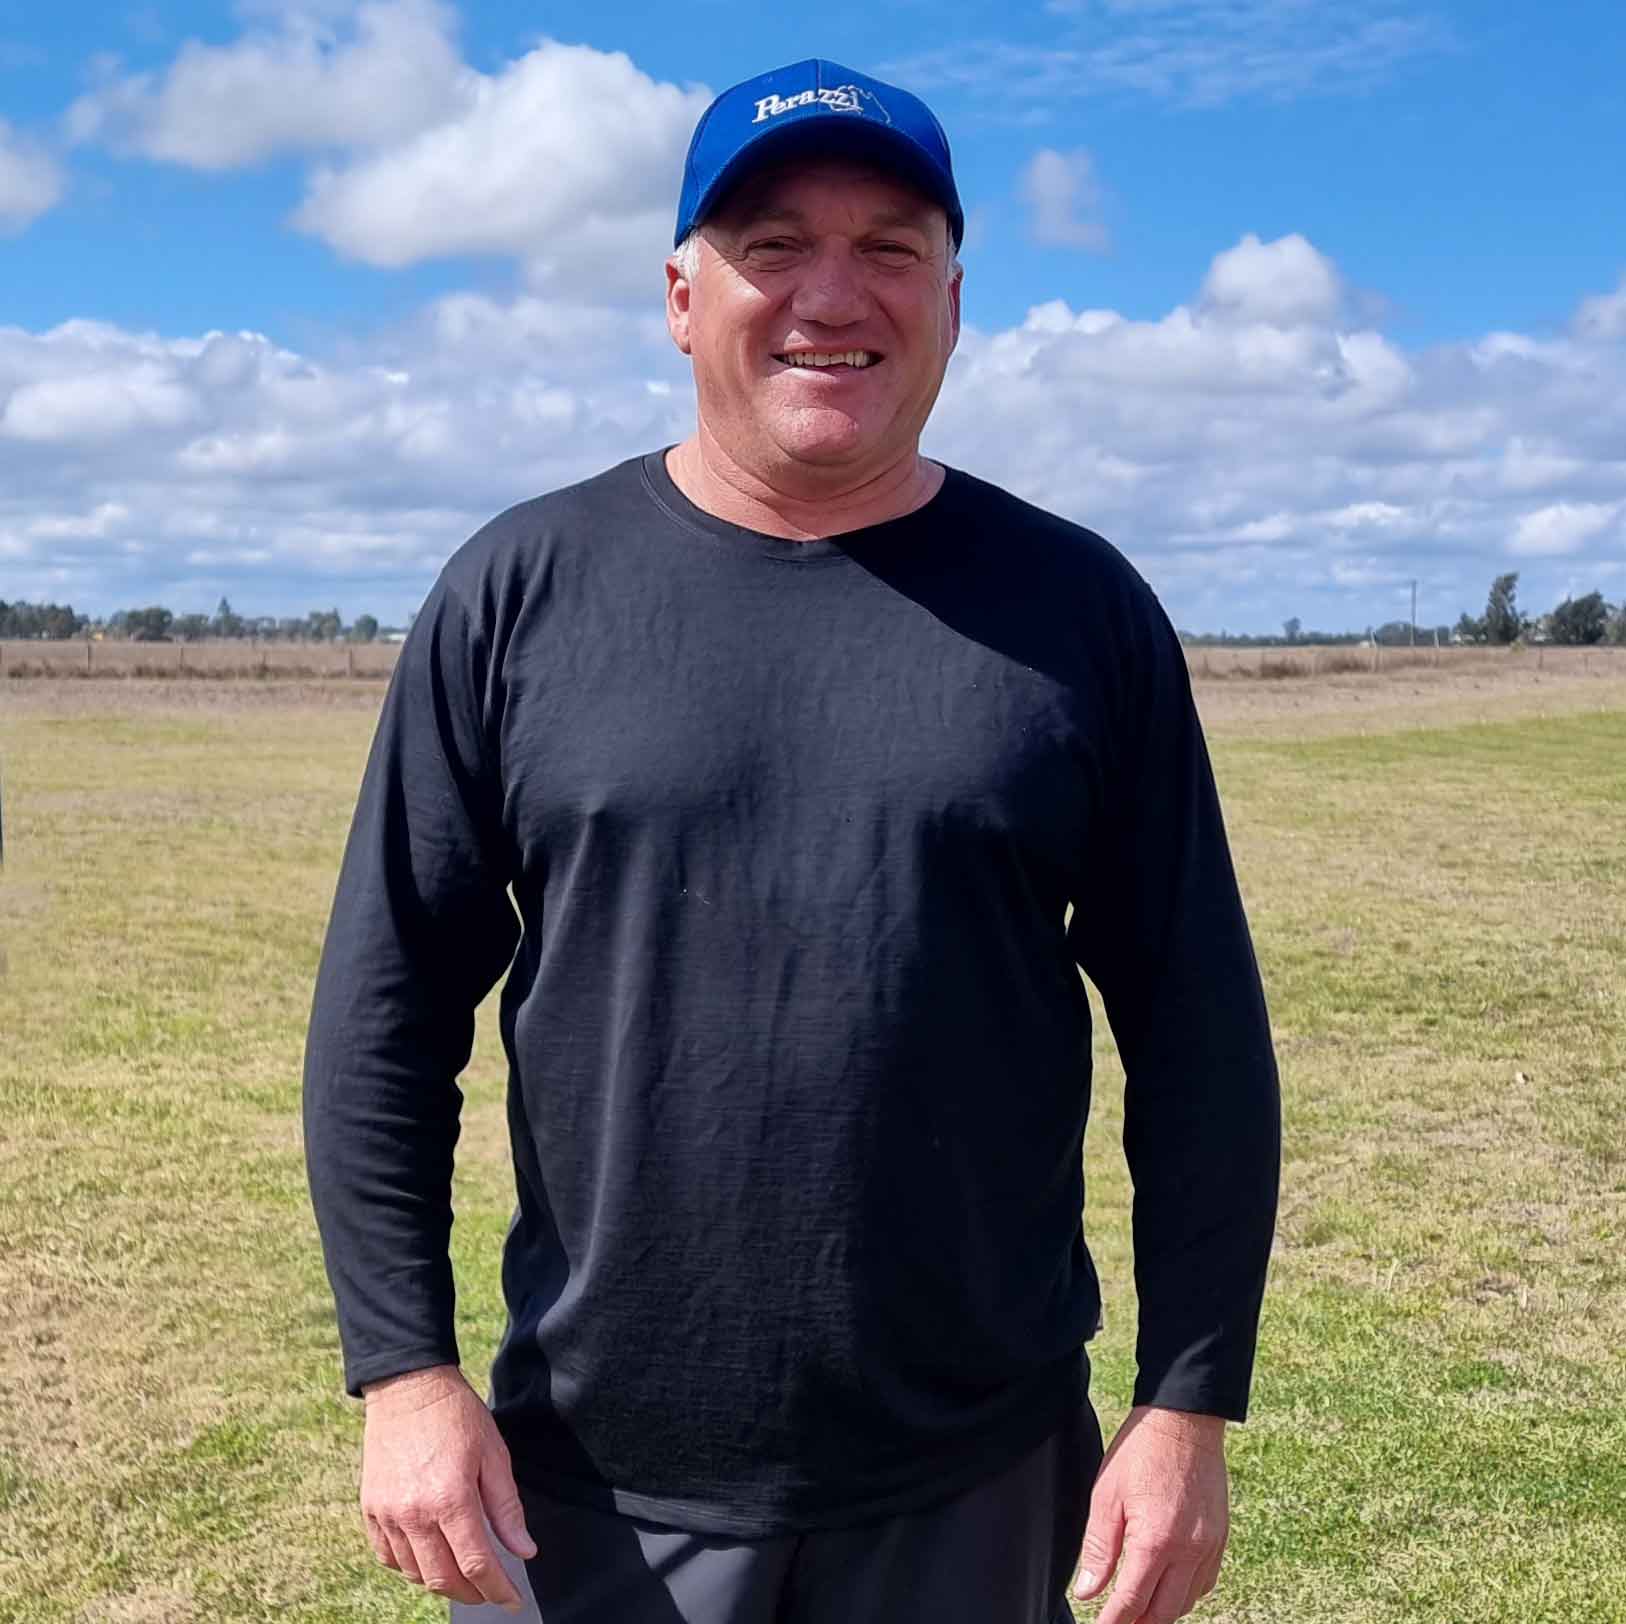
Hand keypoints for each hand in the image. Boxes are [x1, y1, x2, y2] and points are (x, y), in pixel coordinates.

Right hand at [359, 1363, 537, 1613]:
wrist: (409, 1386)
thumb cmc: (457, 1415)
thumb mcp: (494, 1454)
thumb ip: (507, 1508)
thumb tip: (524, 1550)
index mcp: (451, 1498)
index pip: (477, 1564)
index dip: (497, 1589)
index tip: (512, 1600)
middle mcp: (415, 1513)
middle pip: (443, 1579)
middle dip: (472, 1593)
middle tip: (490, 1592)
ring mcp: (388, 1514)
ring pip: (415, 1574)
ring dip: (441, 1583)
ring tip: (463, 1576)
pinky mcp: (371, 1509)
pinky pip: (388, 1557)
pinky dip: (409, 1568)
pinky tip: (428, 1560)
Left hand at [1069, 1405, 1227, 1622]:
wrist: (1183, 1419)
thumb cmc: (1141, 1451)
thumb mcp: (1106, 1495)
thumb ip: (1099, 1548)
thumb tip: (1088, 1591)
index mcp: (1155, 1540)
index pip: (1132, 1601)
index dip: (1114, 1621)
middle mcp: (1189, 1550)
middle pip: (1163, 1611)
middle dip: (1138, 1623)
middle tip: (1118, 1622)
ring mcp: (1209, 1546)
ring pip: (1187, 1601)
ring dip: (1162, 1611)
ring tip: (1139, 1610)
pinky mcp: (1220, 1537)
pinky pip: (1205, 1582)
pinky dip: (1185, 1594)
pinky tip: (1168, 1588)